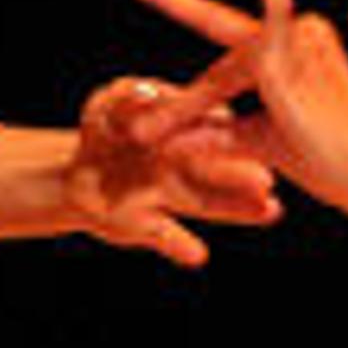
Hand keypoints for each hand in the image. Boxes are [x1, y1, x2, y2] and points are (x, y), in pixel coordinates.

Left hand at [62, 61, 278, 267]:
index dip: (226, 130)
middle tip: (269, 179)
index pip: (209, 127)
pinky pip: (167, 237)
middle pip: (217, 168)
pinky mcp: (147, 225)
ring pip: (206, 202)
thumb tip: (148, 93)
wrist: (76, 176)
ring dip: (236, 209)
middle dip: (242, 174)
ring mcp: (168, 196)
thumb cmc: (101, 130)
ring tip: (271, 212)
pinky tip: (198, 254)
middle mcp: (182, 165)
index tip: (248, 127)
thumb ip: (127, 97)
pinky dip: (182, 246)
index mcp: (178, 131)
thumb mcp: (107, 105)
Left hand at [118, 0, 347, 213]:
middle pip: (219, 61)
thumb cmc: (333, 164)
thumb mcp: (256, 144)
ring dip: (183, 109)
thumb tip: (157, 136)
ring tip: (142, 135)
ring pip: (219, 77)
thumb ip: (211, 134)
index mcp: (294, 50)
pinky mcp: (291, 48)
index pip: (225, 43)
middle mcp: (298, 34)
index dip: (180, 12)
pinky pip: (269, 10)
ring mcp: (295, 39)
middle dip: (168, 16)